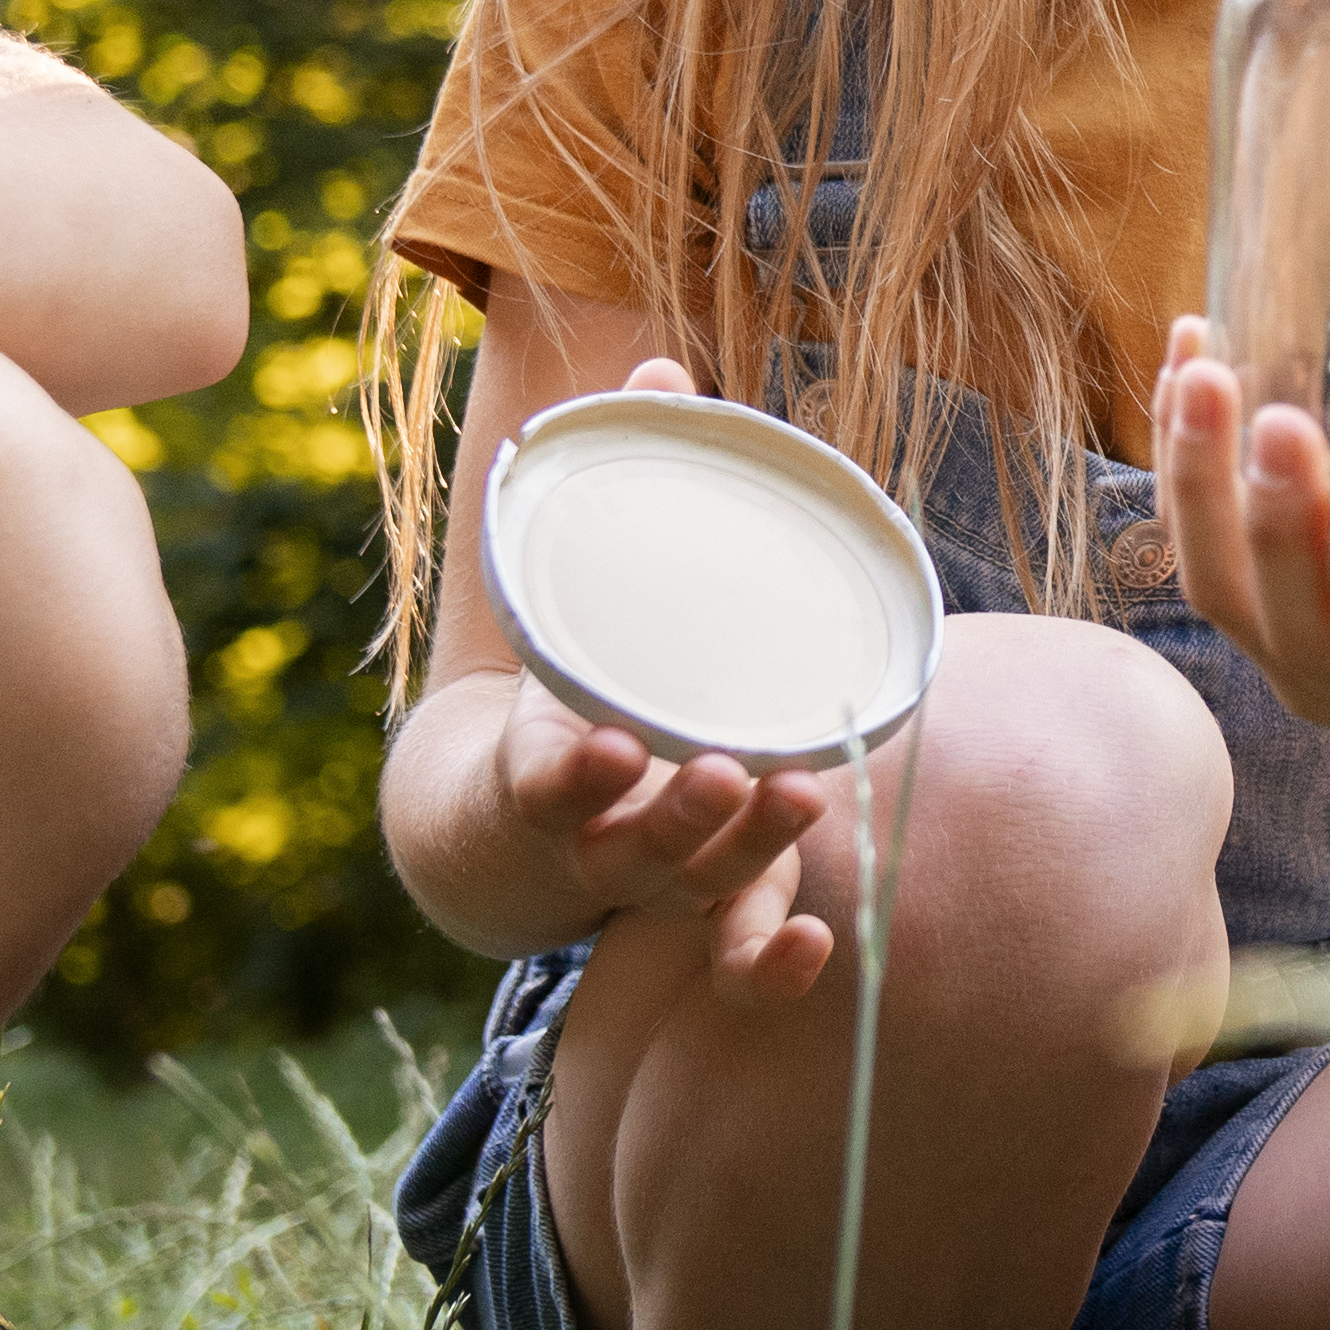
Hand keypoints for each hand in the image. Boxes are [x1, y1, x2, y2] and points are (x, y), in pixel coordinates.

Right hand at [463, 361, 850, 986]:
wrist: (509, 816)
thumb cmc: (564, 676)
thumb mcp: (572, 591)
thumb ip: (618, 486)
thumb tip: (663, 361)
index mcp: (546, 764)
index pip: (541, 781)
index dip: (566, 774)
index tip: (599, 745)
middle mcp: (592, 835)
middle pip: (630, 846)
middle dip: (679, 816)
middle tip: (721, 771)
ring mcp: (646, 881)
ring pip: (688, 892)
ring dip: (741, 855)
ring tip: (798, 800)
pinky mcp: (697, 909)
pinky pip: (729, 956)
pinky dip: (767, 967)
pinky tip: (821, 949)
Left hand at [1147, 316, 1329, 764]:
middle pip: (1293, 622)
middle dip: (1275, 519)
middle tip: (1268, 410)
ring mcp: (1301, 669)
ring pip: (1222, 594)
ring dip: (1200, 489)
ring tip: (1202, 370)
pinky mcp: (1256, 626)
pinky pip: (1196, 556)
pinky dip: (1180, 465)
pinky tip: (1188, 354)